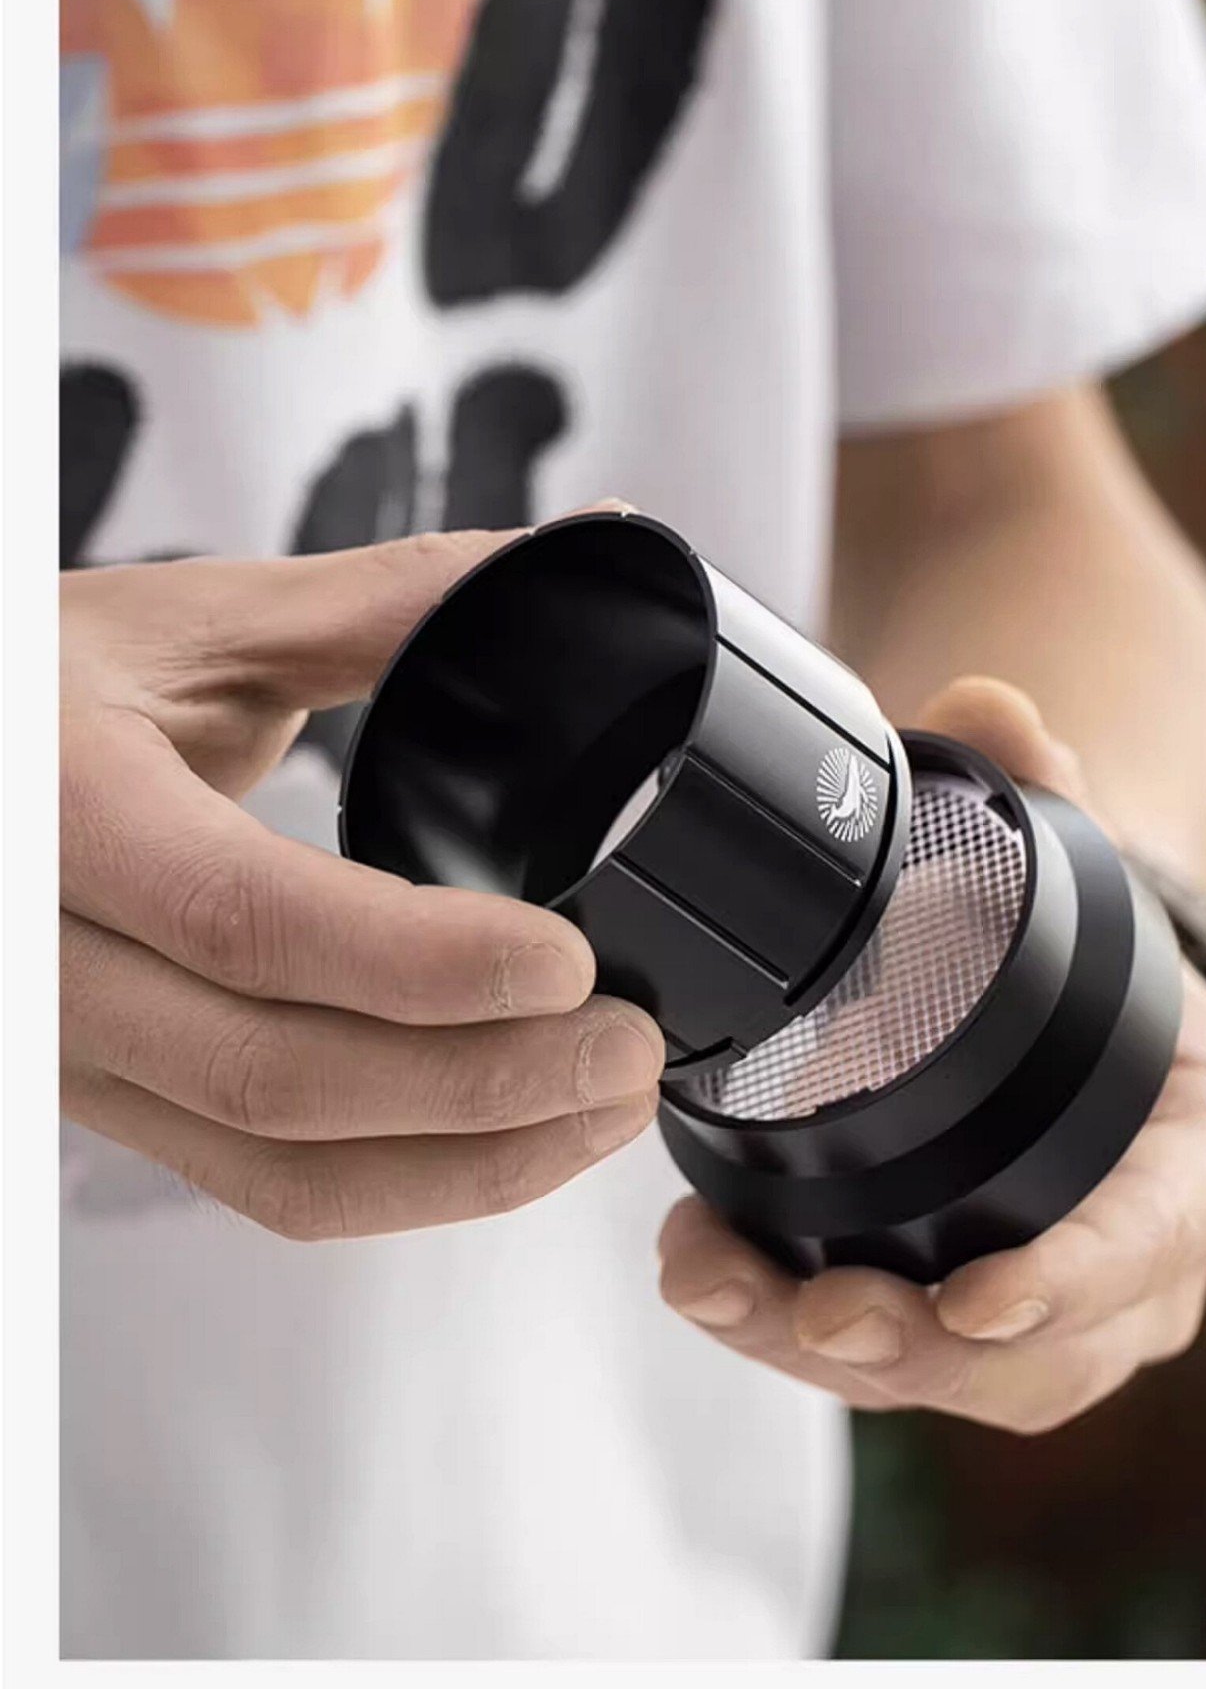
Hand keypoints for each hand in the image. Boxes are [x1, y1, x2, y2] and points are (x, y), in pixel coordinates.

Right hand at [61, 531, 664, 1238]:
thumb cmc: (44, 680)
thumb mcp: (195, 619)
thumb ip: (388, 598)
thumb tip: (582, 547)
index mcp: (68, 807)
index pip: (249, 918)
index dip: (420, 960)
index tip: (568, 963)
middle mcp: (49, 960)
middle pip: (275, 1075)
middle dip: (481, 1086)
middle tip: (626, 1051)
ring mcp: (71, 1053)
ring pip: (275, 1163)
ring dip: (463, 1162)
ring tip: (600, 1106)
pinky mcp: (114, 1102)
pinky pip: (258, 1179)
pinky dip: (401, 1178)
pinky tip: (507, 1139)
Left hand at [658, 676, 1205, 1433]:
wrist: (1091, 1012)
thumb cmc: (1099, 947)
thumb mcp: (1078, 856)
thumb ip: (1033, 778)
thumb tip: (984, 704)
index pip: (1161, 1230)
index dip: (1080, 1278)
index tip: (980, 1300)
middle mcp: (1154, 1269)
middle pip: (1045, 1354)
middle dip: (920, 1349)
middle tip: (813, 1308)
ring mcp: (1065, 1323)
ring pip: (953, 1384)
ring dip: (825, 1353)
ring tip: (712, 1285)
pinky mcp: (972, 1340)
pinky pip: (892, 1366)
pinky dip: (792, 1334)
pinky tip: (706, 1277)